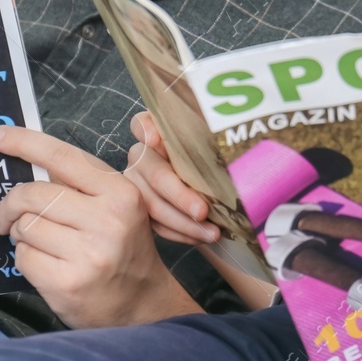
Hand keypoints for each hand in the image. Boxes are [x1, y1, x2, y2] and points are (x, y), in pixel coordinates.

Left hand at [0, 125, 199, 328]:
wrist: (142, 303)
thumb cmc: (122, 247)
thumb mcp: (116, 206)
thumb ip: (79, 184)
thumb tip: (27, 158)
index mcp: (120, 192)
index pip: (62, 156)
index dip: (23, 142)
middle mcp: (108, 220)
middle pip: (33, 194)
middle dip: (11, 204)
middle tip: (7, 216)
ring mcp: (88, 253)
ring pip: (25, 227)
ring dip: (21, 234)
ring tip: (40, 243)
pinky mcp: (68, 283)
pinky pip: (23, 257)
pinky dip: (25, 258)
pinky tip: (44, 264)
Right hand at [124, 111, 217, 245]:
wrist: (208, 188)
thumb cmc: (212, 160)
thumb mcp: (211, 145)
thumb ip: (207, 140)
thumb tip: (225, 148)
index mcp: (155, 134)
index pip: (142, 123)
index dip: (146, 129)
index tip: (155, 139)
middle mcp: (141, 157)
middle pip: (155, 174)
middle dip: (180, 195)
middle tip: (203, 211)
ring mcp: (136, 184)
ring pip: (153, 205)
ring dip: (184, 222)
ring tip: (211, 233)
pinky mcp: (141, 210)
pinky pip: (156, 225)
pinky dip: (180, 233)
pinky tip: (200, 237)